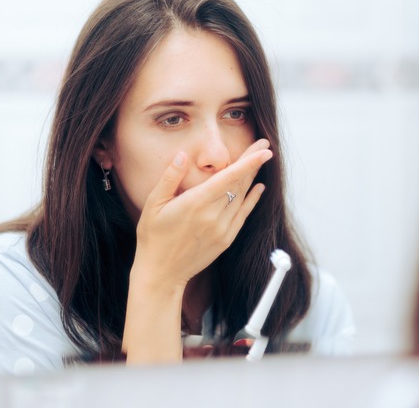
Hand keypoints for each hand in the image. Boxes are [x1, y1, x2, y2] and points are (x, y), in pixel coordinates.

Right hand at [131, 138, 272, 288]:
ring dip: (252, 178)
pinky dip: (252, 200)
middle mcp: (213, 215)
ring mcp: (222, 229)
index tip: (265, 150)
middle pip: (239, 184)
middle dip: (253, 162)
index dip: (249, 162)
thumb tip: (181, 155)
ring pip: (242, 198)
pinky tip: (258, 188)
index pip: (228, 177)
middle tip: (264, 145)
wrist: (161, 273)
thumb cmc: (153, 237)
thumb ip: (169, 178)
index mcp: (196, 203)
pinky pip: (243, 215)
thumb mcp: (153, 204)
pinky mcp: (226, 239)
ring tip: (260, 161)